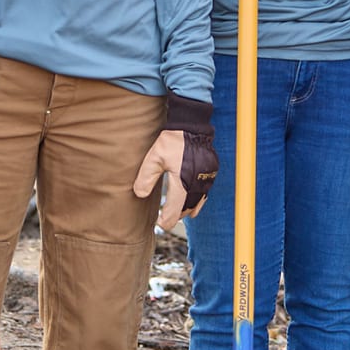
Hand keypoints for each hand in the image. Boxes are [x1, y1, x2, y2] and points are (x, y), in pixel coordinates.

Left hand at [133, 94, 217, 229]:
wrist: (193, 126)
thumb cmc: (172, 141)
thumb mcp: (154, 157)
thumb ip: (146, 177)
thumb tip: (139, 194)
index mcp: (183, 183)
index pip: (175, 210)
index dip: (166, 220)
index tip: (159, 224)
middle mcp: (197, 184)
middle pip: (187, 209)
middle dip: (177, 216)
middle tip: (165, 221)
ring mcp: (206, 179)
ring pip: (198, 203)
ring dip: (187, 210)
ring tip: (177, 214)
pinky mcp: (211, 173)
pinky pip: (204, 193)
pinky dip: (197, 201)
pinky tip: (191, 202)